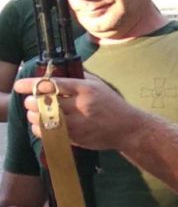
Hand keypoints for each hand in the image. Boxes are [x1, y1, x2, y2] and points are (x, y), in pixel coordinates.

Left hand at [15, 75, 138, 150]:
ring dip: (34, 116)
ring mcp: (79, 124)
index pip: (53, 84)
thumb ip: (80, 77)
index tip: (19, 85)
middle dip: (32, 102)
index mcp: (86, 89)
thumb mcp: (100, 85)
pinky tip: (41, 125)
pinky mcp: (77, 138)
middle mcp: (82, 106)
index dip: (32, 84)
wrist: (129, 129)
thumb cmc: (113, 105)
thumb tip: (60, 69)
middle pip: (45, 103)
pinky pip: (50, 134)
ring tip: (34, 113)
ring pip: (45, 120)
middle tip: (30, 101)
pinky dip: (41, 129)